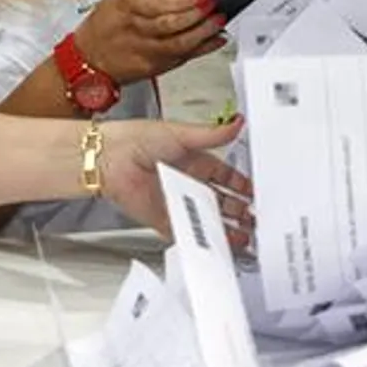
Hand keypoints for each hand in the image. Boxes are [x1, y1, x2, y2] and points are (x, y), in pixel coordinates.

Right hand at [74, 0, 226, 83]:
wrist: (87, 62)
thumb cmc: (99, 29)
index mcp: (125, 7)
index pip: (158, 2)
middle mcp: (136, 31)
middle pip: (172, 23)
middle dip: (198, 13)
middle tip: (215, 3)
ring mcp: (147, 52)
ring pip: (180, 43)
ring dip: (204, 32)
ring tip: (219, 19)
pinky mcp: (155, 68)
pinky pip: (183, 58)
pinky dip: (203, 48)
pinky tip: (216, 39)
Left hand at [99, 117, 252, 237]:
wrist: (112, 158)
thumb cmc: (138, 139)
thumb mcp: (183, 133)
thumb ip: (213, 134)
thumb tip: (237, 124)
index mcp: (195, 161)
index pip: (226, 176)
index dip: (241, 185)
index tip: (254, 193)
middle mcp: (187, 182)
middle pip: (220, 200)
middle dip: (239, 210)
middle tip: (255, 218)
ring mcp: (177, 202)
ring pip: (207, 219)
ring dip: (226, 228)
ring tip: (244, 236)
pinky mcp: (164, 219)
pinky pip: (187, 233)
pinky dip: (202, 240)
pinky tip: (216, 243)